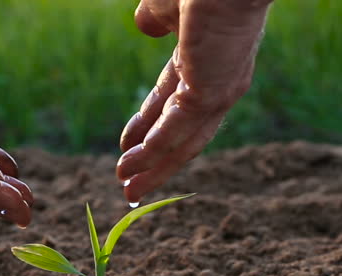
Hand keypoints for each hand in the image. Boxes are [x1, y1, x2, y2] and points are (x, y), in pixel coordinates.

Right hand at [117, 0, 271, 202]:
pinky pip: (175, 132)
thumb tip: (144, 25)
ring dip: (153, 169)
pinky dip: (152, 153)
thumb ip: (155, 18)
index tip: (125, 146)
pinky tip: (130, 167)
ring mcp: (216, 91)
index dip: (146, 128)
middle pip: (181, 134)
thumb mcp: (167, 3)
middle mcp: (217, 83)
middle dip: (154, 161)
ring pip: (181, 142)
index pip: (171, 105)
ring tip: (127, 190)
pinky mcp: (209, 94)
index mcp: (206, 62)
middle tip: (128, 182)